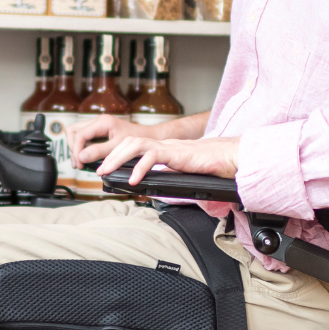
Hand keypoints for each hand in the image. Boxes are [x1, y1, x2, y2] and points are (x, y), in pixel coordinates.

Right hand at [67, 115, 161, 166]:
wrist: (149, 136)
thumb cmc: (137, 140)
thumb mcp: (117, 147)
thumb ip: (99, 151)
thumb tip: (81, 157)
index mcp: (102, 122)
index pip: (79, 134)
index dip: (76, 150)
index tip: (80, 163)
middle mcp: (98, 121)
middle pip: (72, 131)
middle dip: (73, 147)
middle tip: (79, 163)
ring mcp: (97, 125)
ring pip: (75, 133)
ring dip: (75, 148)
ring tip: (80, 163)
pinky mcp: (99, 131)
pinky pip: (83, 137)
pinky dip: (82, 147)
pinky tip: (86, 159)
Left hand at [95, 135, 240, 185]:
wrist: (229, 157)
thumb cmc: (210, 166)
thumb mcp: (181, 173)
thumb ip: (167, 176)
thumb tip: (151, 188)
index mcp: (163, 149)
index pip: (134, 146)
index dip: (117, 154)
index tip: (105, 167)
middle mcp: (163, 145)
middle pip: (129, 142)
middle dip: (111, 155)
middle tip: (99, 170)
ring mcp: (169, 147)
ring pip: (136, 144)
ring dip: (118, 158)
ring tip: (108, 172)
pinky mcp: (176, 153)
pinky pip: (153, 156)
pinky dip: (140, 168)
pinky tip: (134, 180)